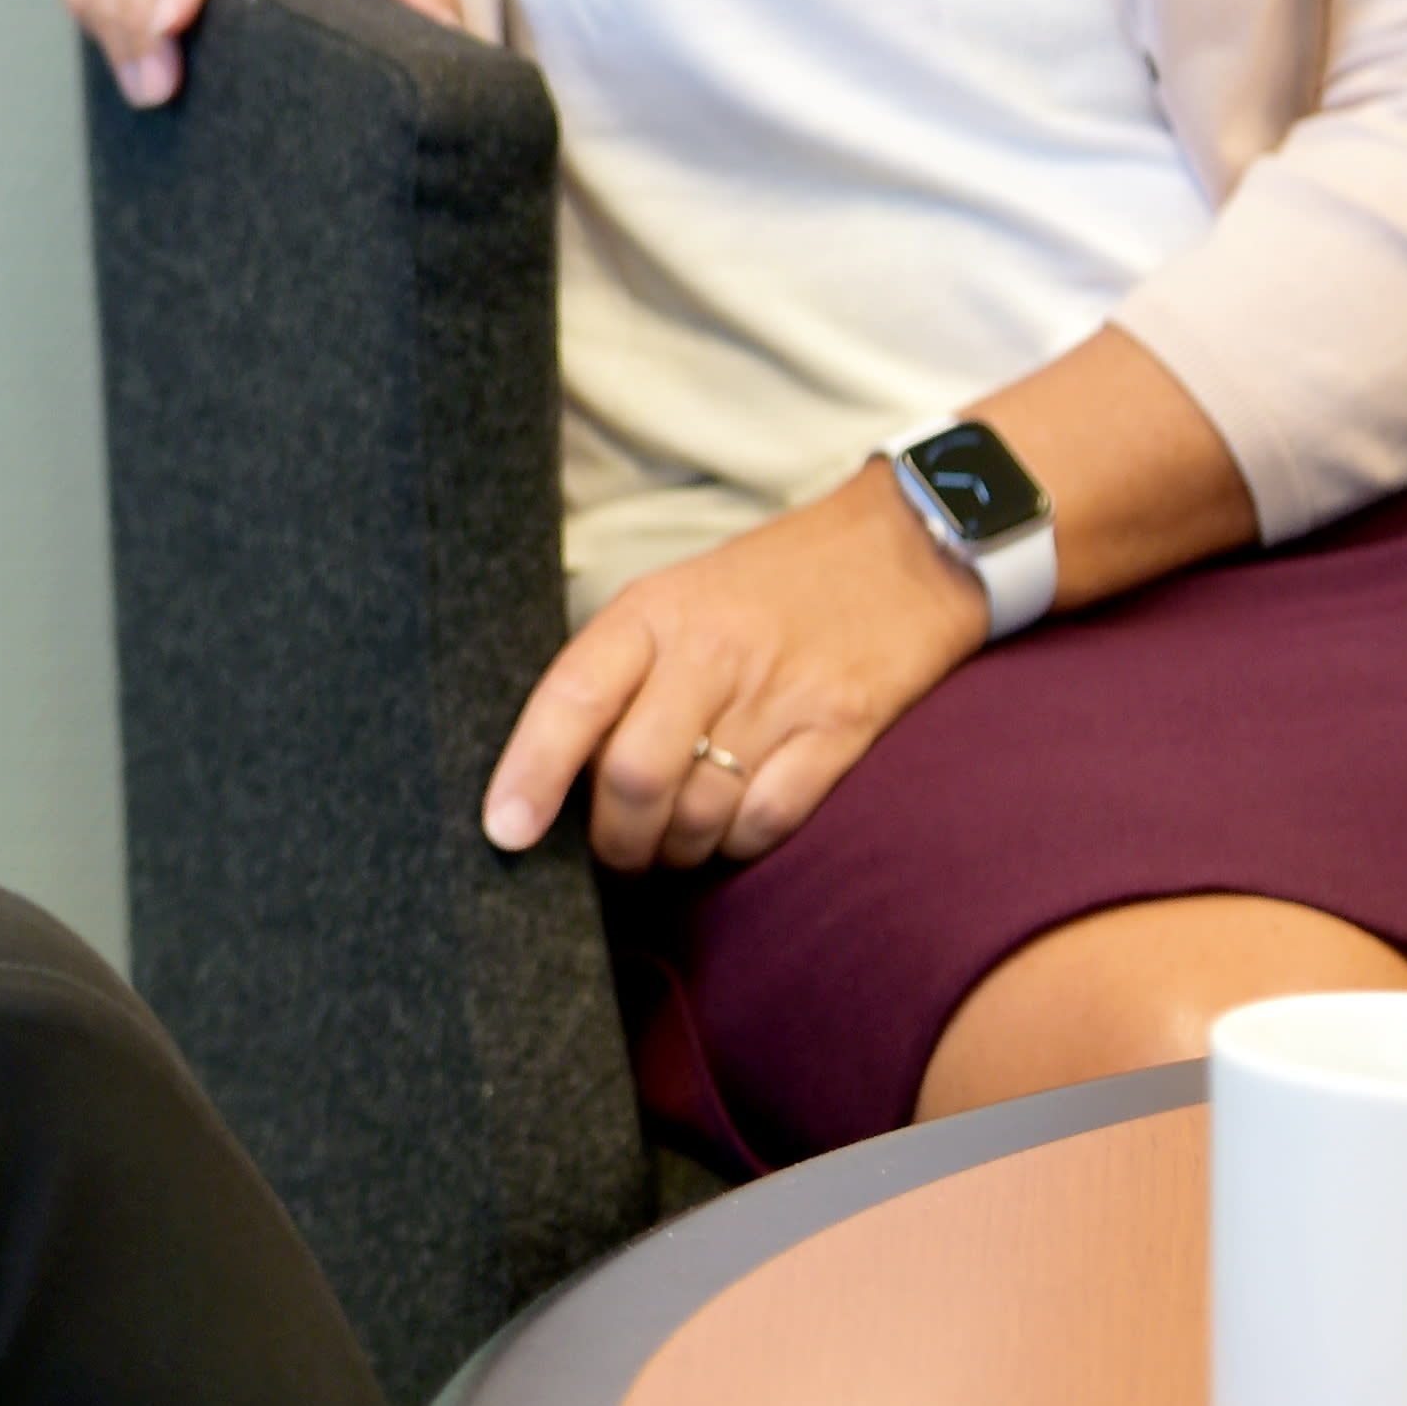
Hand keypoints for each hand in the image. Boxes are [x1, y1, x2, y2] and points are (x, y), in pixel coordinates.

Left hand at [481, 468, 985, 872]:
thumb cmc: (770, 586)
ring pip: (698, 811)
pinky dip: (738, 846)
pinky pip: (768, 819)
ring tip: (672, 846)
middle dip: (614, 841)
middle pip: (634, 776)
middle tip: (615, 855)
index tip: (504, 830)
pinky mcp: (841, 728)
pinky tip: (733, 833)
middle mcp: (711, 651)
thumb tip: (558, 770)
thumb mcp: (677, 598)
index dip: (530, 771)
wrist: (902, 550)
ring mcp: (779, 692)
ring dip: (674, 852)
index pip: (573, 696)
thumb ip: (622, 672)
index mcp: (653, 612)